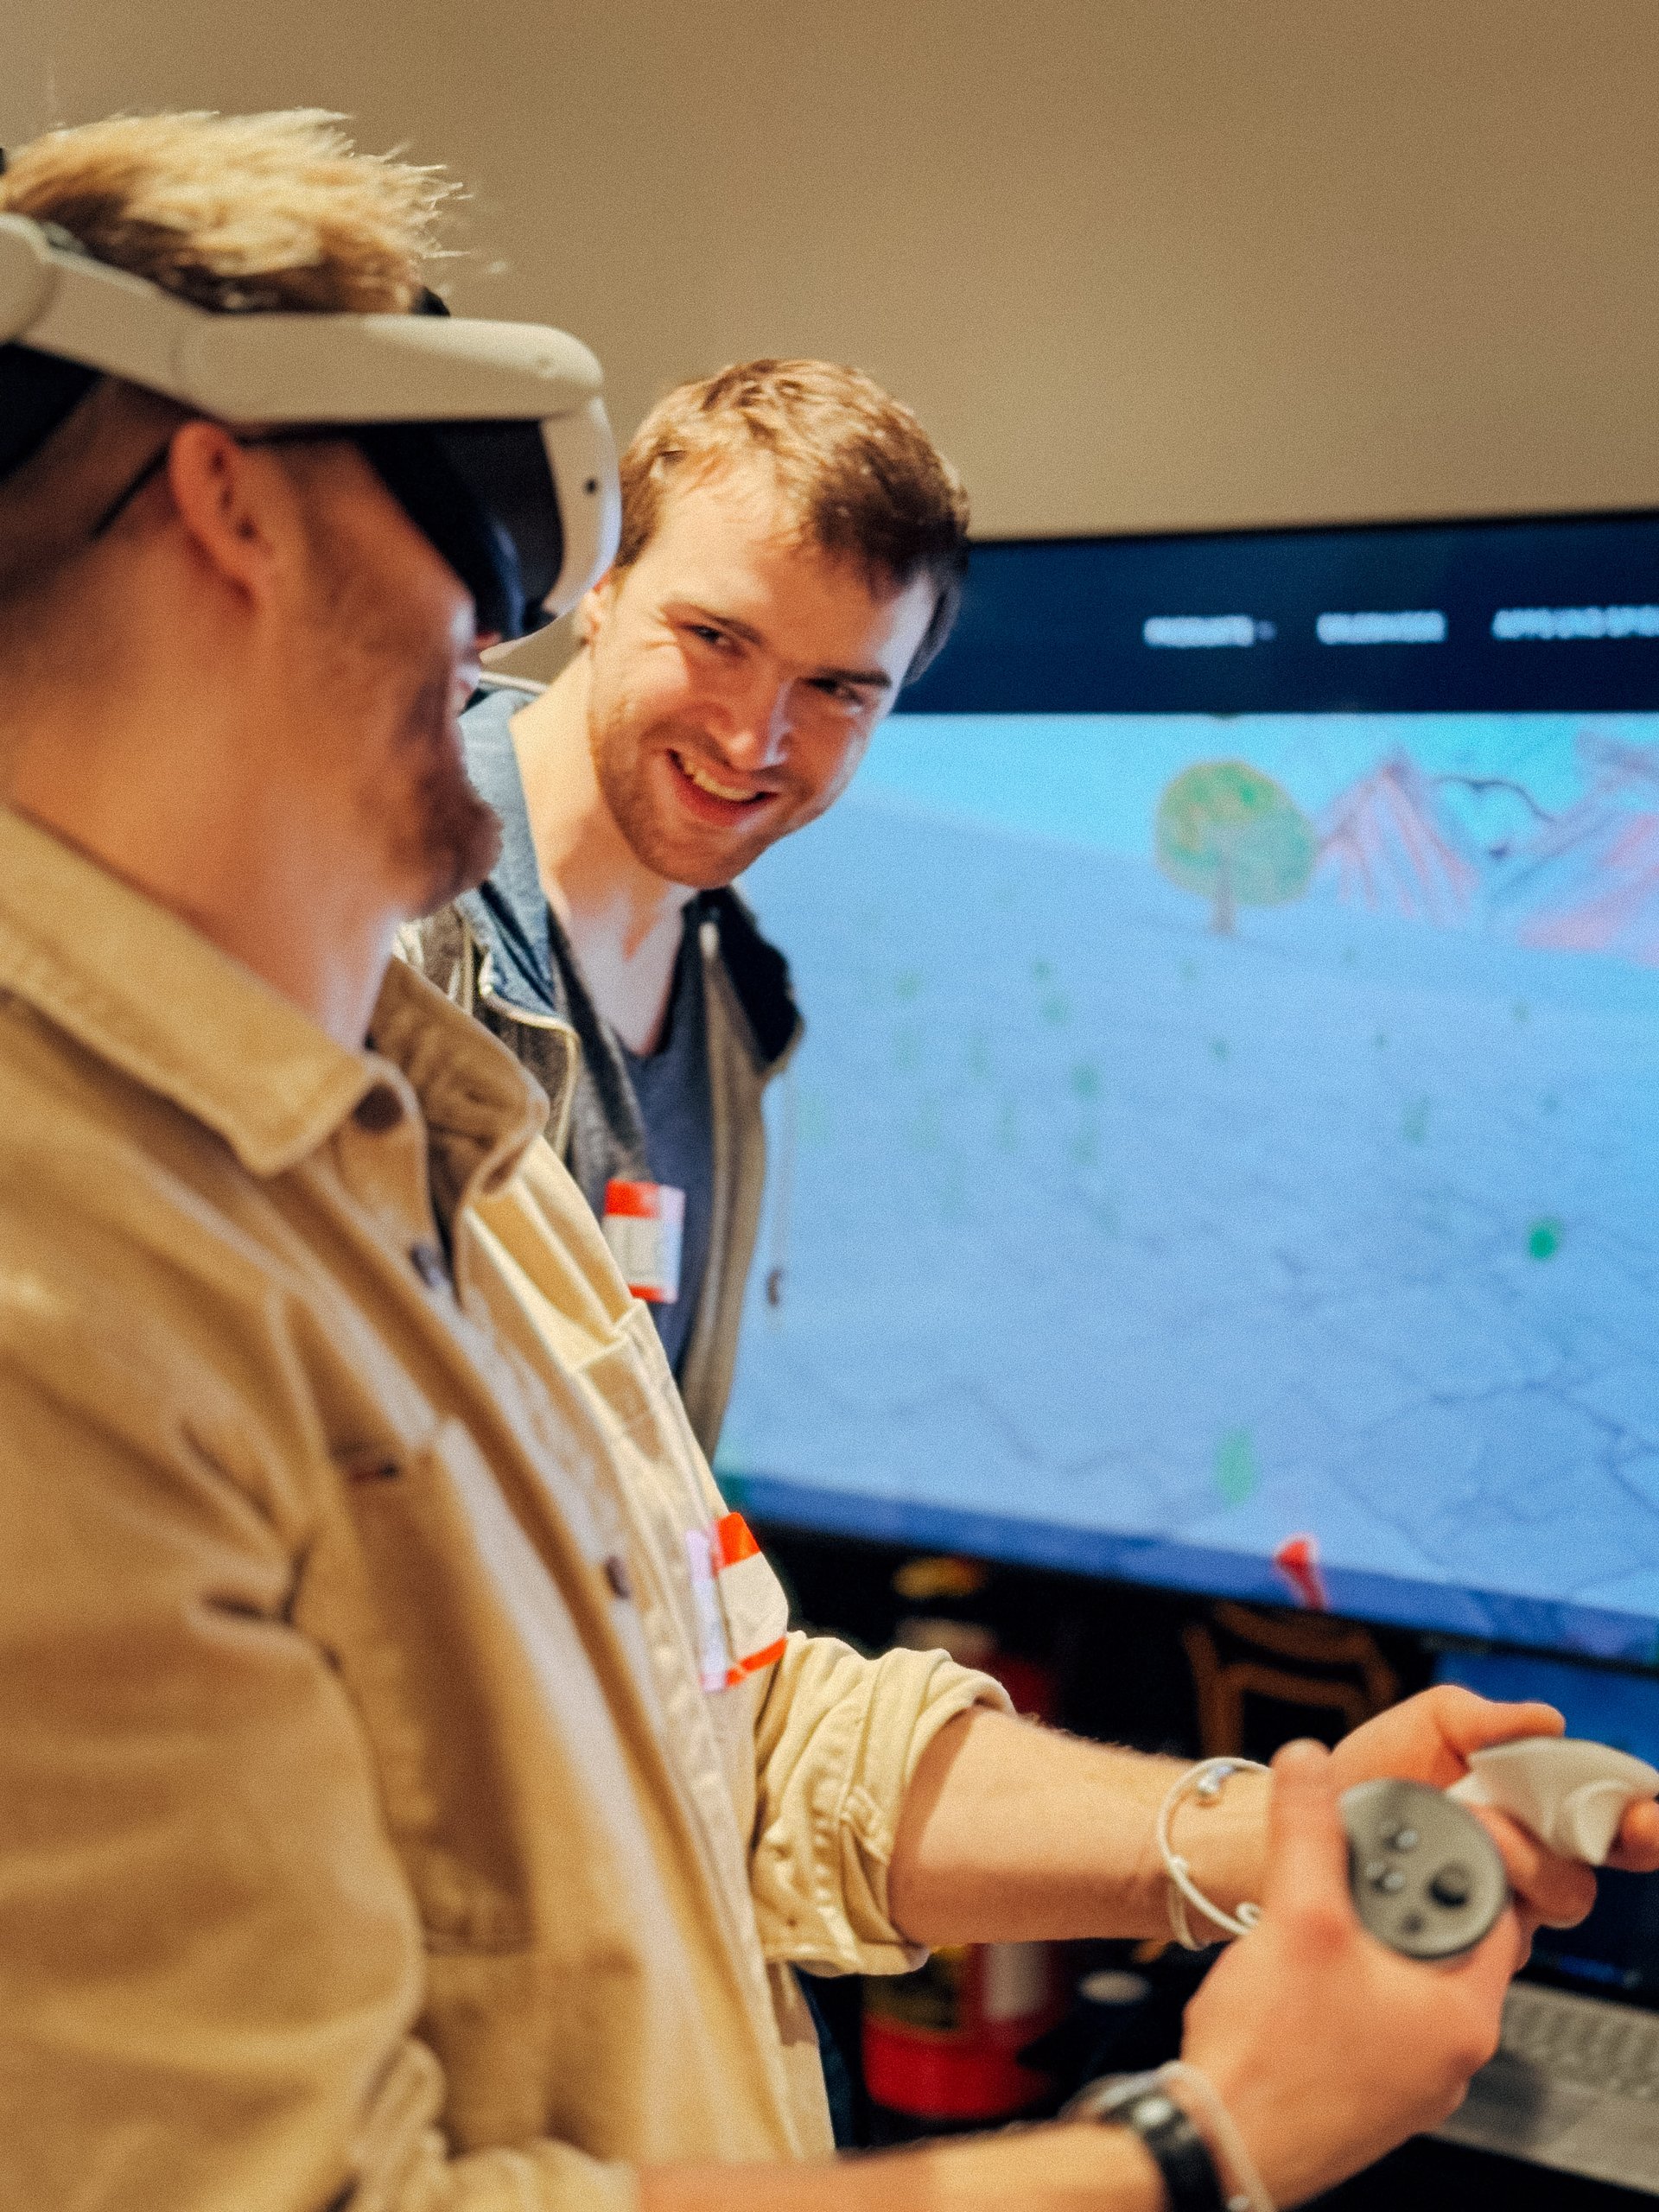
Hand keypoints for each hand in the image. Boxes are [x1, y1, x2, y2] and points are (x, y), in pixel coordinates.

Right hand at [1182, 1739, 1523, 2206]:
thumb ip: (1308, 1829)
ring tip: (1314, 1920)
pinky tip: (1298, 1976)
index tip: (1409, 1832)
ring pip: (1403, 1981)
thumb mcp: (1296, 1915)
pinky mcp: (1368, 2095)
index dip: (1451, 1857)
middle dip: (1392, 1899)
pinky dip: (1345, 1986)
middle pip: (1442, 1943)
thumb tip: (1308, 1765)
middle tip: (1346, 1873)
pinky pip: (1374, 2019)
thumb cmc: (1269, 2060)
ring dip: (1363, 1942)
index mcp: (1461, 2016)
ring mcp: (1410, 2083)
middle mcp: (1450, 2058)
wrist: (1217, 2142)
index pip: (1491, 1911)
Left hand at [1328, 1686, 1658, 1928]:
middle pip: (1580, 1876)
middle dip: (1552, 1851)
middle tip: (1498, 1822)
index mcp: (1528, 1809)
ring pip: (1540, 1910)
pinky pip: (1493, 1939)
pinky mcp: (1463, 1944)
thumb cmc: (1373, 1771)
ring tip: (1455, 1830)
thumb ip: (1483, 1716)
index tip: (1644, 1818)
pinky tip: (1429, 1870)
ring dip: (1506, 1866)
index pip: (1607, 1825)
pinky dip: (1467, 1897)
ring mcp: (1495, 1910)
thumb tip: (1546, 1719)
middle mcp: (1521, 1864)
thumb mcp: (1426, 1724)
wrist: (1311, 1819)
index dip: (1637, 1825)